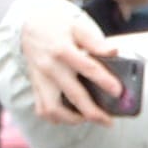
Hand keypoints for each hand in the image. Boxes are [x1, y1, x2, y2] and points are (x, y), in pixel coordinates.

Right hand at [16, 0, 126, 124]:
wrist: (29, 26)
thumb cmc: (58, 27)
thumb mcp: (77, 27)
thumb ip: (95, 41)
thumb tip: (114, 52)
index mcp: (63, 50)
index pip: (87, 68)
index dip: (104, 81)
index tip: (118, 92)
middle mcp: (50, 67)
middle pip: (73, 95)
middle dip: (92, 112)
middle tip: (109, 121)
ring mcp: (40, 79)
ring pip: (52, 109)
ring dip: (72, 119)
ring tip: (88, 119)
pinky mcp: (35, 86)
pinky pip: (41, 109)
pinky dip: (56, 118)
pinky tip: (70, 118)